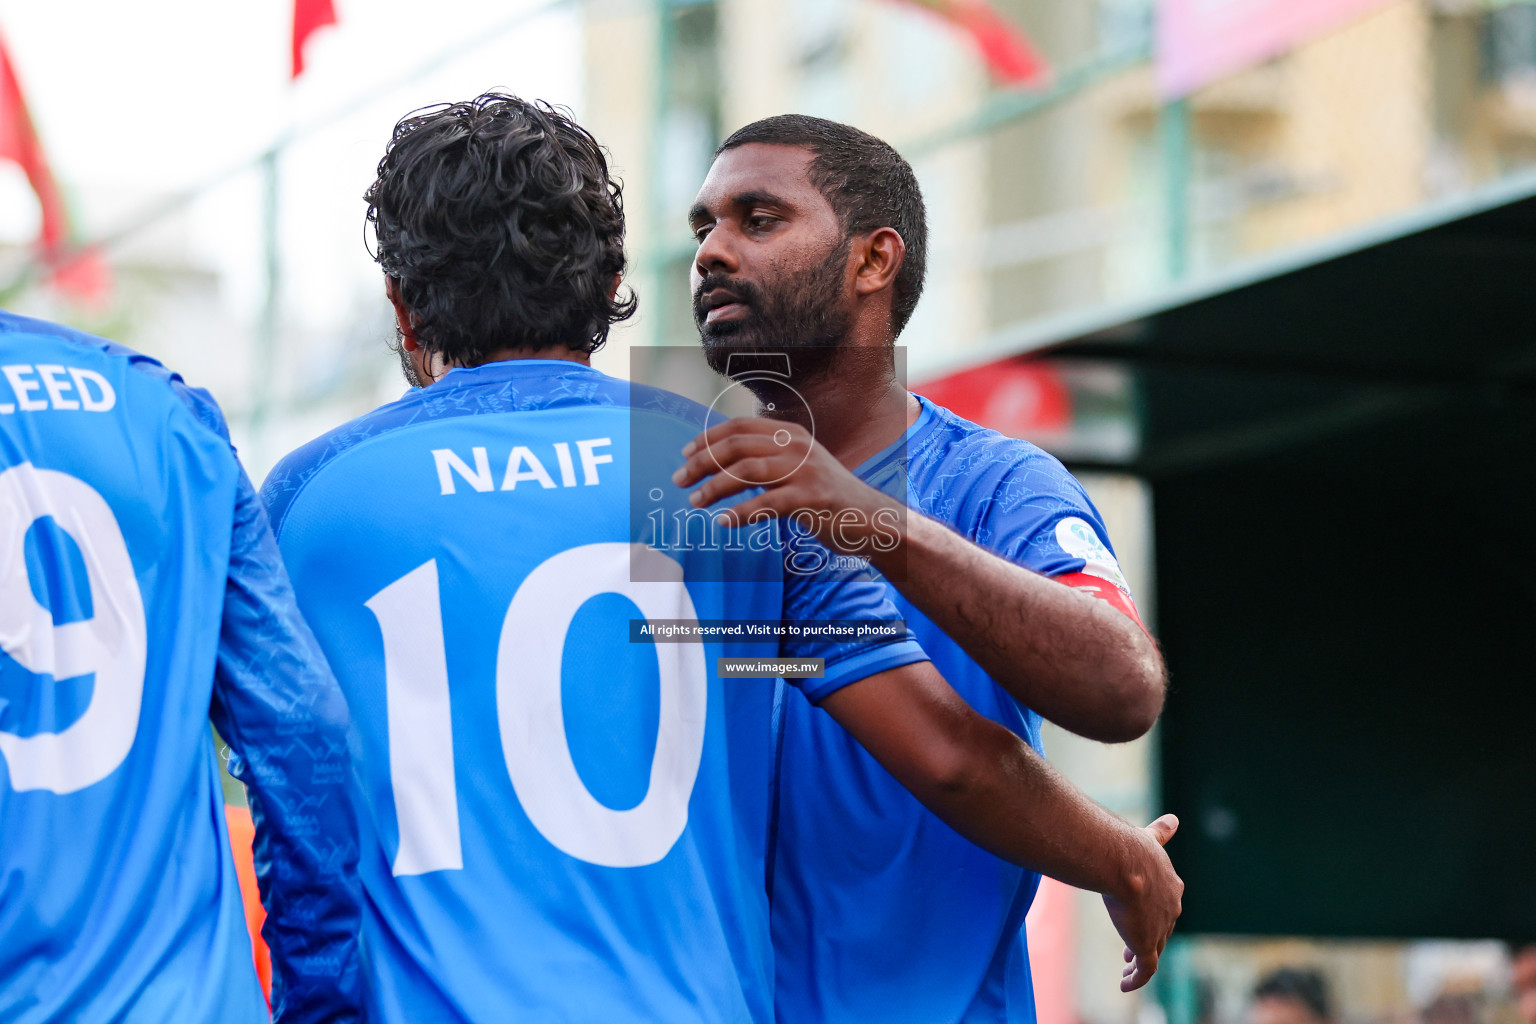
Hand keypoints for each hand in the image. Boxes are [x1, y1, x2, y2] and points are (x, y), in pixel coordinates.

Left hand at [673, 417, 903, 557]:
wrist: (870, 518)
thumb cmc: (824, 497)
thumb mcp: (796, 467)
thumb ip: (766, 459)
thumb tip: (720, 461)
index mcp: (791, 434)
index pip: (739, 428)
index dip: (707, 439)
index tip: (684, 455)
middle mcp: (797, 446)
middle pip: (737, 446)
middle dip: (702, 463)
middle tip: (680, 480)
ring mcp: (806, 470)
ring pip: (747, 471)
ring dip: (715, 487)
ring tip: (695, 503)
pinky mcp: (813, 497)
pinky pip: (768, 503)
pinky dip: (742, 513)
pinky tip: (724, 522)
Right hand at [1102, 814, 1181, 991]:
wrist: (1124, 861)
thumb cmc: (1130, 847)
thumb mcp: (1150, 839)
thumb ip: (1161, 832)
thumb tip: (1175, 819)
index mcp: (1170, 884)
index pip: (1166, 903)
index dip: (1154, 912)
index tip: (1141, 918)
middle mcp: (1170, 907)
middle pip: (1162, 929)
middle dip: (1148, 937)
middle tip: (1130, 947)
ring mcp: (1160, 928)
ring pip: (1154, 950)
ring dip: (1139, 959)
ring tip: (1127, 965)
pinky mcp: (1146, 944)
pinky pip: (1145, 970)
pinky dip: (1136, 979)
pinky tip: (1124, 985)